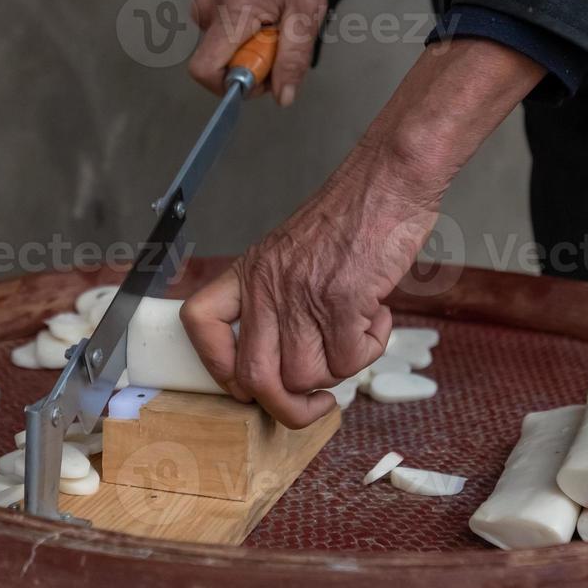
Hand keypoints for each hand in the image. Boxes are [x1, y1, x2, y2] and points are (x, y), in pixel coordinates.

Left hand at [182, 39, 546, 426]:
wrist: (388, 180)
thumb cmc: (350, 216)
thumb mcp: (291, 253)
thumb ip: (281, 300)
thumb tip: (291, 364)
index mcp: (250, 273)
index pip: (199, 322)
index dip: (217, 366)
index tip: (247, 385)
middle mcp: (269, 287)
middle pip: (257, 379)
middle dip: (289, 408)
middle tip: (318, 403)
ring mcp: (304, 296)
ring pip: (308, 377)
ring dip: (341, 369)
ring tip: (358, 332)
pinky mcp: (344, 300)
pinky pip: (352, 359)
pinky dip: (371, 349)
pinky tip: (377, 315)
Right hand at [189, 0, 327, 106]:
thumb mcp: (309, 10)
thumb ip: (294, 57)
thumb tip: (282, 97)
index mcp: (233, 11)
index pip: (204, 69)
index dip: (230, 85)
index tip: (260, 74)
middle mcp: (210, 8)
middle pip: (219, 63)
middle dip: (252, 62)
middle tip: (280, 35)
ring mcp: (206, 3)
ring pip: (224, 49)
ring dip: (252, 45)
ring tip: (276, 17)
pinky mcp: (208, 1)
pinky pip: (223, 34)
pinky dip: (246, 32)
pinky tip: (265, 11)